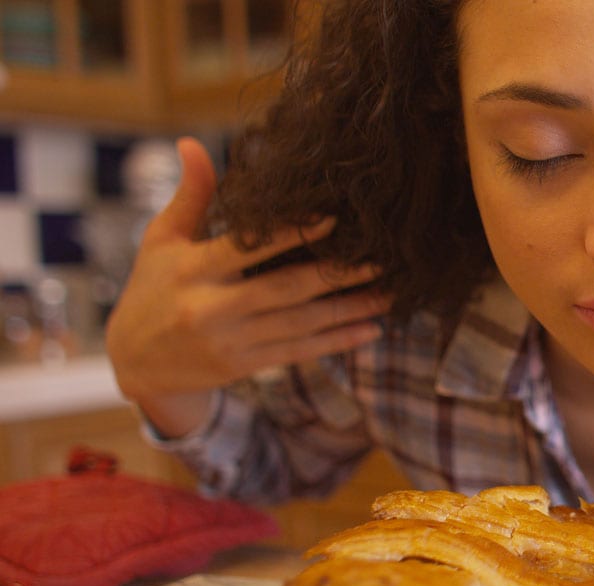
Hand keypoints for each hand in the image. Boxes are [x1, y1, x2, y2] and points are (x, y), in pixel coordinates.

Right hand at [105, 137, 389, 436]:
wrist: (132, 361)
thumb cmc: (151, 288)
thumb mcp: (162, 240)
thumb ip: (190, 196)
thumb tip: (191, 142)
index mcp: (192, 269)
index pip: (248, 247)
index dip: (292, 234)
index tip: (335, 218)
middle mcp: (211, 306)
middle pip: (286, 288)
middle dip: (338, 275)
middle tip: (382, 260)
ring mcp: (229, 340)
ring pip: (301, 323)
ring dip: (350, 309)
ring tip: (390, 295)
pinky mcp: (243, 365)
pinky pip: (299, 351)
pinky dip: (337, 341)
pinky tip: (371, 329)